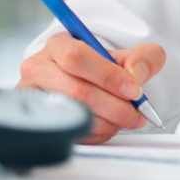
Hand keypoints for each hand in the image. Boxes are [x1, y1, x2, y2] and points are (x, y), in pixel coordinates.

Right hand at [18, 33, 166, 143]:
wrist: (92, 82)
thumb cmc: (108, 66)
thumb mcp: (133, 54)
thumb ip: (144, 58)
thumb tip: (135, 75)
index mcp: (58, 45)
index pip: (76, 57)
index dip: (109, 76)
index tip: (135, 90)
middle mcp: (39, 70)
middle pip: (76, 91)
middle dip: (114, 106)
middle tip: (137, 113)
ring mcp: (35, 98)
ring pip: (73, 115)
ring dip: (108, 122)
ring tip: (126, 118)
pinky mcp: (40, 123)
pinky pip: (71, 133)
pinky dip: (98, 133)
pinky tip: (110, 125)